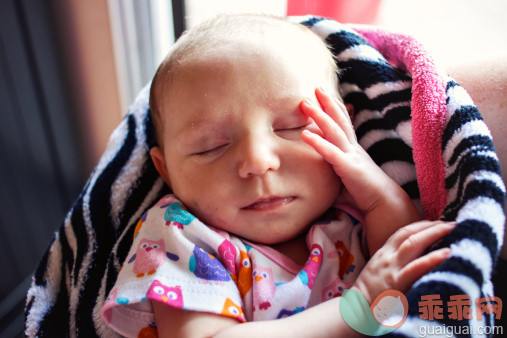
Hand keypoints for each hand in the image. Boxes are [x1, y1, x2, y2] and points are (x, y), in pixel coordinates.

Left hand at [300, 87, 393, 211]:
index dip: (335, 108)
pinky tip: (305, 134)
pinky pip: (330, 152)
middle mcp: (352, 148)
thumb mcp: (345, 177)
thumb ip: (334, 170)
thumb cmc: (364, 193)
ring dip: (319, 115)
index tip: (325, 95)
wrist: (384, 203)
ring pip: (334, 131)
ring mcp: (351, 156)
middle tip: (315, 88)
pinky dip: (317, 142)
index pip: (344, 124)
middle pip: (339, 120)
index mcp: (352, 150)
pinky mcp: (348, 167)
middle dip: (327, 103)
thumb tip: (318, 174)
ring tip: (305, 103)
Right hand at [351, 220, 454, 304]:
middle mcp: (388, 256)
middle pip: (409, 233)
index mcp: (384, 252)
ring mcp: (392, 268)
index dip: (420, 225)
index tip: (437, 222)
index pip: (402, 232)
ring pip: (413, 243)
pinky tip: (447, 253)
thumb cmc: (371, 291)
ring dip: (433, 233)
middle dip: (430, 225)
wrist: (357, 308)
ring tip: (451, 229)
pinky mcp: (397, 282)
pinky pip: (416, 267)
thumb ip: (394, 261)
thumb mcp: (379, 269)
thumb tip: (415, 256)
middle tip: (451, 222)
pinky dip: (432, 258)